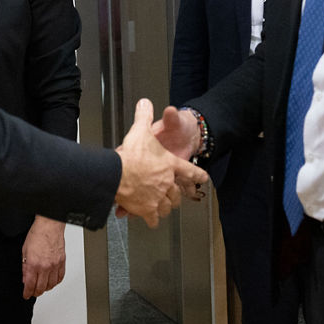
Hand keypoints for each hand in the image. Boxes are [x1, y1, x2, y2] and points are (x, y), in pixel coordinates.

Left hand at [21, 216, 65, 298]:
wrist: (49, 225)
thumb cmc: (37, 234)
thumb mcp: (24, 251)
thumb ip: (25, 267)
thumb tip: (25, 278)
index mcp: (34, 264)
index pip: (30, 285)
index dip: (27, 293)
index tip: (26, 295)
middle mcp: (45, 266)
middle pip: (41, 288)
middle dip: (36, 292)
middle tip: (33, 292)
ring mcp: (55, 265)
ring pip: (51, 285)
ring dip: (46, 288)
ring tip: (42, 287)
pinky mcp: (62, 262)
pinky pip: (60, 277)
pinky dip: (56, 282)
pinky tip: (52, 281)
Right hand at [114, 99, 208, 227]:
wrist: (119, 174)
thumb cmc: (131, 154)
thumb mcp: (140, 131)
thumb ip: (144, 116)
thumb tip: (145, 103)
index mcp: (170, 164)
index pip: (190, 170)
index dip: (198, 174)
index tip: (203, 178)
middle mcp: (168, 182)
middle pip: (177, 193)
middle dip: (176, 195)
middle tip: (175, 196)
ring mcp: (159, 197)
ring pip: (168, 206)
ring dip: (166, 207)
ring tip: (163, 208)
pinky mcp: (147, 209)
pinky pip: (153, 218)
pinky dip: (152, 220)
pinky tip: (150, 220)